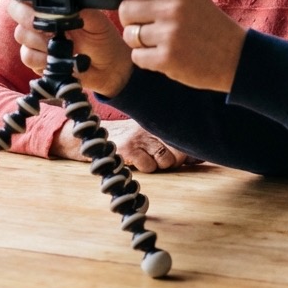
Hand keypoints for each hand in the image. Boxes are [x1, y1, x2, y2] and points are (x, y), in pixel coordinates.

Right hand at [10, 0, 133, 96]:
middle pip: (14, 8)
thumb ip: (81, 10)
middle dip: (27, 15)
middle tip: (47, 25)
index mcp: (53, 2)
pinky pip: (26, 55)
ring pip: (20, 34)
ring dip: (39, 40)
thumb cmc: (103, 37)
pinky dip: (41, 58)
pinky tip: (56, 59)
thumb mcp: (97, 20)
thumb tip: (67, 5)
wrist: (109, 67)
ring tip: (62, 45)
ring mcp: (36, 37)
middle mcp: (40, 16)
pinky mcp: (36, 58)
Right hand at [51, 119, 194, 172]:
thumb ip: (168, 141)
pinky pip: (148, 167)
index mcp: (157, 119)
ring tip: (144, 159)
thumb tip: (197, 156)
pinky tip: (133, 161)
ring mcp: (139, 135)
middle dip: (172, 162)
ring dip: (157, 166)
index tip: (182, 156)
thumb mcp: (146, 132)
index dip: (184, 152)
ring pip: (166, 161)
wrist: (90, 136)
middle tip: (156, 159)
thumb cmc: (125, 139)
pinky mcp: (127, 147)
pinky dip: (143, 168)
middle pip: (178, 152)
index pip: (183, 137)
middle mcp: (151, 124)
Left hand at [92, 0, 246, 92]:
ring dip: (137, 41)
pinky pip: (137, 57)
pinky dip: (145, 59)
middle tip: (145, 26)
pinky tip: (163, 56)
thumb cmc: (209, 26)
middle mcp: (172, 8)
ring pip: (129, 35)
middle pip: (125, 10)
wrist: (237, 57)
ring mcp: (170, 34)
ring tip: (159, 42)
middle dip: (128, 20)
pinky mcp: (168, 59)